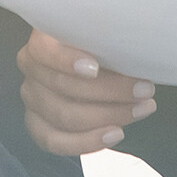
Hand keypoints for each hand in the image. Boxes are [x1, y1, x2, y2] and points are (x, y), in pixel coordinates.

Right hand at [16, 28, 156, 155]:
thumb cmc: (100, 45)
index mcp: (42, 39)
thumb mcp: (102, 34)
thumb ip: (107, 41)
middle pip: (62, 86)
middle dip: (109, 91)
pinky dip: (88, 141)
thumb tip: (132, 52)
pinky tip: (115, 134)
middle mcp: (31, 68)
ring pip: (64, 116)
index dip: (66, 61)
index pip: (43, 50)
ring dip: (109, 115)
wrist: (92, 68)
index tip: (95, 67)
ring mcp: (31, 98)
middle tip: (145, 90)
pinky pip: (56, 142)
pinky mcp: (37, 125)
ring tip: (141, 109)